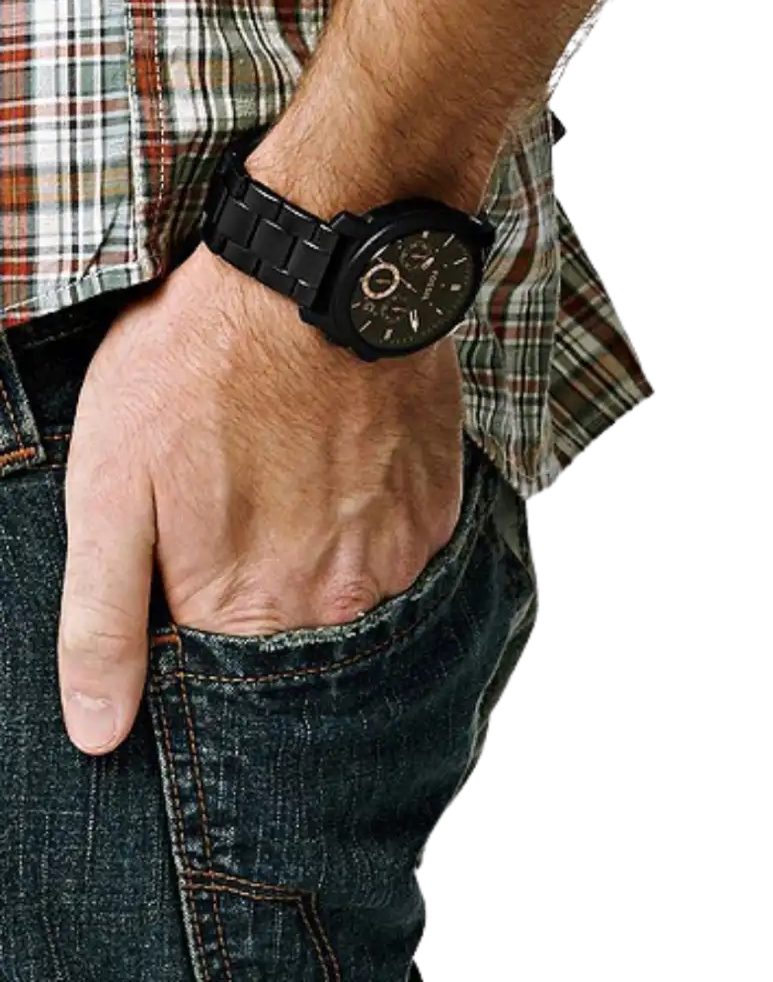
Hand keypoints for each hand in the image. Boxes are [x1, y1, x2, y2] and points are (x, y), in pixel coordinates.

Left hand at [57, 246, 464, 754]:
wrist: (319, 276)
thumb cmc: (200, 369)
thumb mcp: (110, 486)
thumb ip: (103, 622)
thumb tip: (98, 733)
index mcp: (248, 610)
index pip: (223, 682)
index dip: (195, 638)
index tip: (191, 578)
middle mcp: (340, 603)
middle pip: (296, 644)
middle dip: (264, 603)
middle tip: (245, 514)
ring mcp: (401, 555)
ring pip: (355, 600)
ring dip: (321, 566)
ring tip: (292, 489)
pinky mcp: (438, 508)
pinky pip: (402, 552)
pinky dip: (370, 529)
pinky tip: (341, 473)